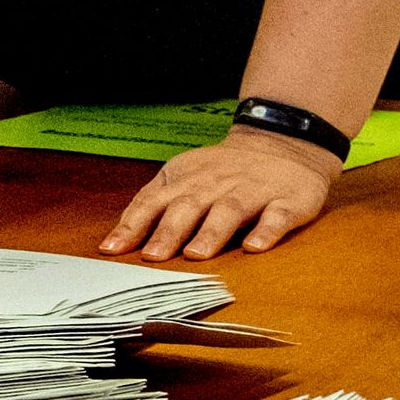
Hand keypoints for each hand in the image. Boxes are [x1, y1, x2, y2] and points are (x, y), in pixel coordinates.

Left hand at [103, 130, 337, 260]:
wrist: (281, 142)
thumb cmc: (221, 171)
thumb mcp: (181, 178)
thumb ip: (152, 206)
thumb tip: (115, 242)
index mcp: (185, 181)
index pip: (153, 202)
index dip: (132, 225)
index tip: (112, 249)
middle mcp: (215, 185)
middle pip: (188, 207)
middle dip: (168, 232)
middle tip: (153, 257)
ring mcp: (252, 192)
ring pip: (229, 210)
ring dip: (212, 232)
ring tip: (196, 254)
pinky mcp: (287, 201)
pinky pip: (277, 216)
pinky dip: (266, 231)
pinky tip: (255, 247)